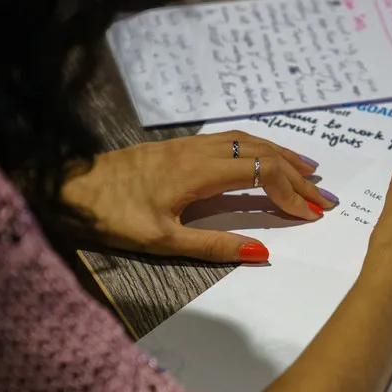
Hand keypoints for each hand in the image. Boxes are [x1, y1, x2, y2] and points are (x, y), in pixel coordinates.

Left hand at [62, 131, 335, 262]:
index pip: (262, 172)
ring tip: (309, 170)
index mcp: (199, 172)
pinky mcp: (180, 146)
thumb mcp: (162, 241)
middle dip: (298, 174)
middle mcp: (200, 150)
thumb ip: (214, 246)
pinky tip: (265, 157)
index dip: (291, 193)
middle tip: (325, 196)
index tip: (310, 215)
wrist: (66, 187)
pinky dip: (260, 148)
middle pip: (262, 152)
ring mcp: (189, 144)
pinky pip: (232, 139)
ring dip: (282, 154)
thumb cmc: (110, 215)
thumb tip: (262, 252)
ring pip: (248, 140)